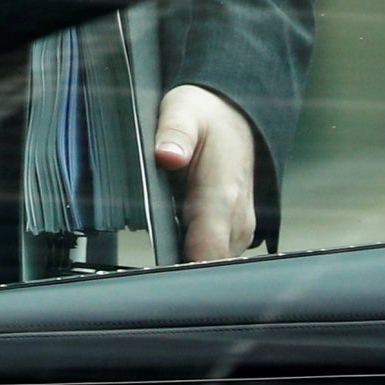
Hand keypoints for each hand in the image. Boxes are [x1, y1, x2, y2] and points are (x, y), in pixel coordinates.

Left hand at [154, 84, 256, 260]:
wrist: (233, 114)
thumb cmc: (205, 114)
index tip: (153, 273)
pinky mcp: (234, 228)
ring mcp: (239, 225)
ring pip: (213, 262)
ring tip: (154, 255)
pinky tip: (170, 244)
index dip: (181, 268)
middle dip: (178, 270)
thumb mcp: (182, 111)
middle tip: (145, 266)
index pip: (207, 252)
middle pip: (209, 265)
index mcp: (222, 194)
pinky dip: (193, 253)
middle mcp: (236, 217)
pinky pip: (214, 253)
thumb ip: (174, 133)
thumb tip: (166, 155)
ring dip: (186, 263)